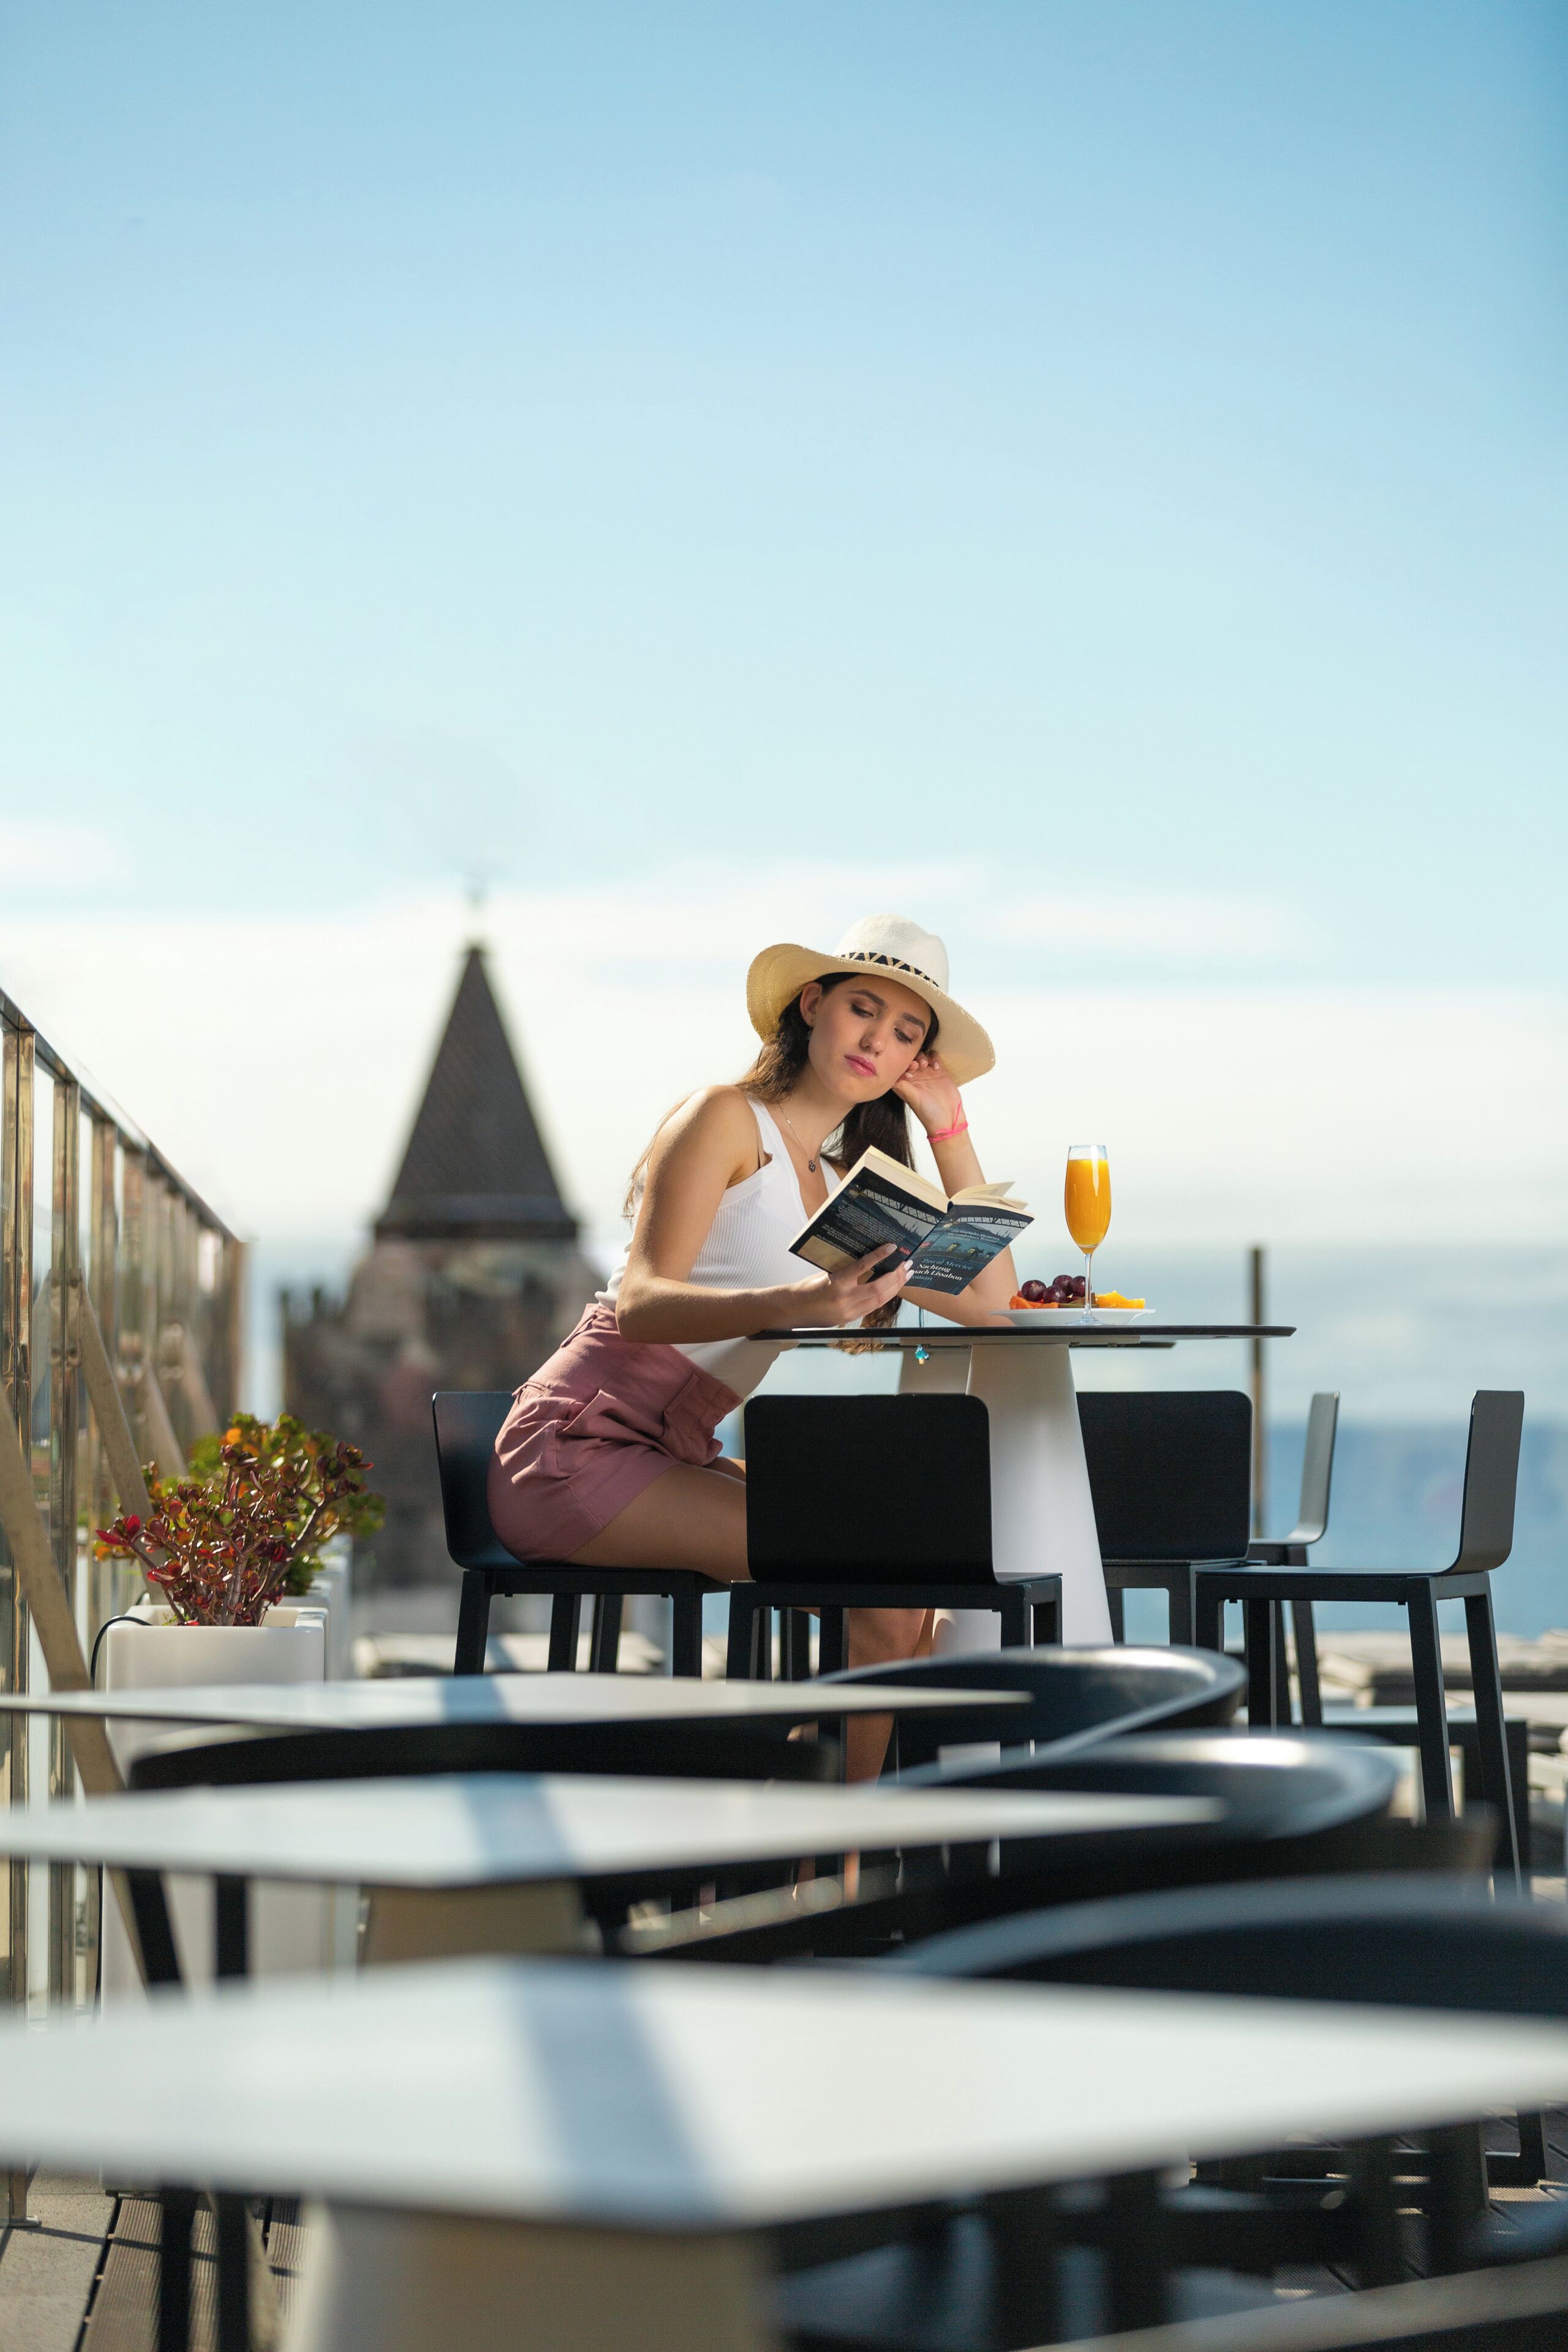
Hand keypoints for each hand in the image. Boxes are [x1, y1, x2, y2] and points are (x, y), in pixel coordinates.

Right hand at [793, 1245, 912, 1328]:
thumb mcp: (827, 1273)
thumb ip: (848, 1271)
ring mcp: (848, 1311)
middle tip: (908, 1265)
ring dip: (895, 1287)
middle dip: (896, 1277)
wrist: (795, 1309)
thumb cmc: (809, 1287)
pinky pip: (873, 1306)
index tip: (892, 1247)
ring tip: (906, 1276)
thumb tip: (870, 1262)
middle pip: (878, 1288)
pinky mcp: (850, 1318)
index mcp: (837, 1282)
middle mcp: (844, 1298)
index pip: (862, 1266)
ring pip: (880, 1300)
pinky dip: (885, 1296)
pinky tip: (893, 1288)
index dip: (879, 1256)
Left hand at [892, 1048, 962, 1138]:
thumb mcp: (912, 1098)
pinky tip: (937, 1068)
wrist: (948, 1117)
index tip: (908, 1073)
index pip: (898, 1068)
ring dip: (922, 1057)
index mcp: (905, 1084)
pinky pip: (934, 1057)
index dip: (900, 1066)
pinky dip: (934, 1058)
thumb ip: (901, 1085)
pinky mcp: (940, 1071)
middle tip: (916, 1066)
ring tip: (925, 1065)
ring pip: (921, 1056)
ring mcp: (927, 1073)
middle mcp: (915, 1077)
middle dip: (912, 1059)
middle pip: (909, 1059)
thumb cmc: (928, 1112)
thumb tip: (889, 1076)